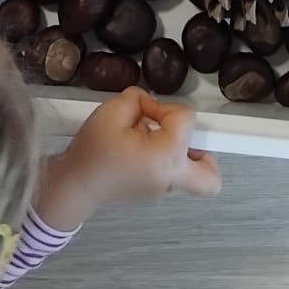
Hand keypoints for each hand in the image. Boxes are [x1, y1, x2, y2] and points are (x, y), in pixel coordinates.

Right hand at [37, 90, 221, 228]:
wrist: (75, 184)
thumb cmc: (93, 151)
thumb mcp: (112, 111)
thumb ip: (138, 98)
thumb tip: (148, 104)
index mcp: (166, 157)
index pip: (186, 119)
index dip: (163, 107)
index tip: (143, 111)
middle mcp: (172, 178)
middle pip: (212, 174)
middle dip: (205, 150)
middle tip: (181, 138)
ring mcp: (166, 190)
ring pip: (199, 177)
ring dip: (188, 154)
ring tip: (160, 142)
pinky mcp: (157, 190)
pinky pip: (178, 175)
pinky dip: (170, 160)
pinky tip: (144, 149)